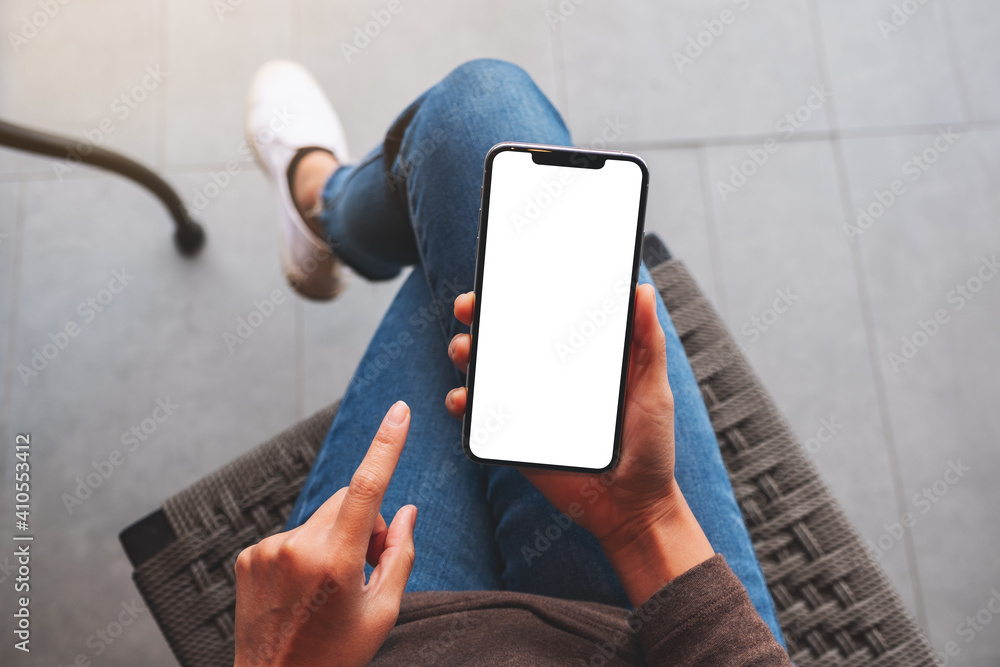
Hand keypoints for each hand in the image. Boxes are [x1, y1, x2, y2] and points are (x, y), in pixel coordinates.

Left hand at [234, 401, 416, 666]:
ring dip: (334, 538)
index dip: (387, 444)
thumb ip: (399, 554)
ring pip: (320, 519)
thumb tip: (406, 511)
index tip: (399, 413)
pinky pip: (293, 535)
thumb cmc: (334, 656)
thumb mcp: (382, 612)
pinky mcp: (249, 555)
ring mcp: (266, 550)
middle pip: (347, 501)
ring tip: (332, 587)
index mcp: (333, 562)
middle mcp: (295, 547)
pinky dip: (306, 551)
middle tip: (368, 566)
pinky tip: (304, 589)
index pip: (367, 487)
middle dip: (364, 523)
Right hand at [446, 285, 712, 604]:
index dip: (519, 293)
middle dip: (478, 316)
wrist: (632, 507)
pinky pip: (478, 417)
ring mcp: (528, 407)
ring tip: (465, 352)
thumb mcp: (655, 390)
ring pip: (484, 371)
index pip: (543, 316)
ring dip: (465, 354)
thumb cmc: (651, 447)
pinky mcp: (513, 439)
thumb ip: (648, 342)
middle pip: (504, 337)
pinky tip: (463, 400)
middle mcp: (548, 377)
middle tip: (469, 309)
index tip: (501, 277)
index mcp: (580, 358)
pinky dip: (462, 404)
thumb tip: (644, 290)